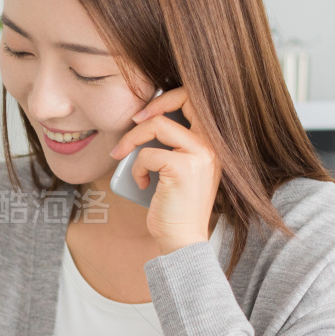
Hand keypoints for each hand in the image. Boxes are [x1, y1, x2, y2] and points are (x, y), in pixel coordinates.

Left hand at [109, 87, 220, 253]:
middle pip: (183, 99)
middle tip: (131, 122)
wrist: (182, 238)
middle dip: (150, 107)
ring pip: (157, 125)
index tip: (143, 114)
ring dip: (132, 139)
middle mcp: (213, 144)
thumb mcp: (178, 167)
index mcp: (213, 142)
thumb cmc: (174, 204)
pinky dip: (136, 167)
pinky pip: (147, 154)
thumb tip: (143, 119)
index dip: (167, 97)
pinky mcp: (184, 168)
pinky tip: (142, 182)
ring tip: (121, 155)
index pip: (196, 99)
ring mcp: (201, 154)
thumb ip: (172, 143)